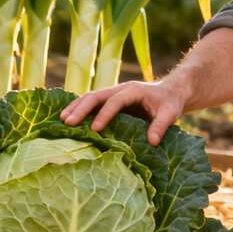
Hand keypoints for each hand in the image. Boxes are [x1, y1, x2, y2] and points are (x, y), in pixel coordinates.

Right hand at [59, 79, 190, 145]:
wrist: (170, 92)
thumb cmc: (170, 103)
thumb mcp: (171, 113)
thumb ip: (161, 125)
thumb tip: (151, 142)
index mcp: (133, 91)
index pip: (115, 101)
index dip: (105, 114)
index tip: (95, 129)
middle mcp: (120, 89)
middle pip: (96, 96)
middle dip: (81, 109)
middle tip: (67, 123)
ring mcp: (113, 93)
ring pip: (90, 97)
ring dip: (75, 107)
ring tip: (61, 120)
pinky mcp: (109, 100)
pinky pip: (91, 102)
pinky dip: (79, 108)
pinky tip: (67, 118)